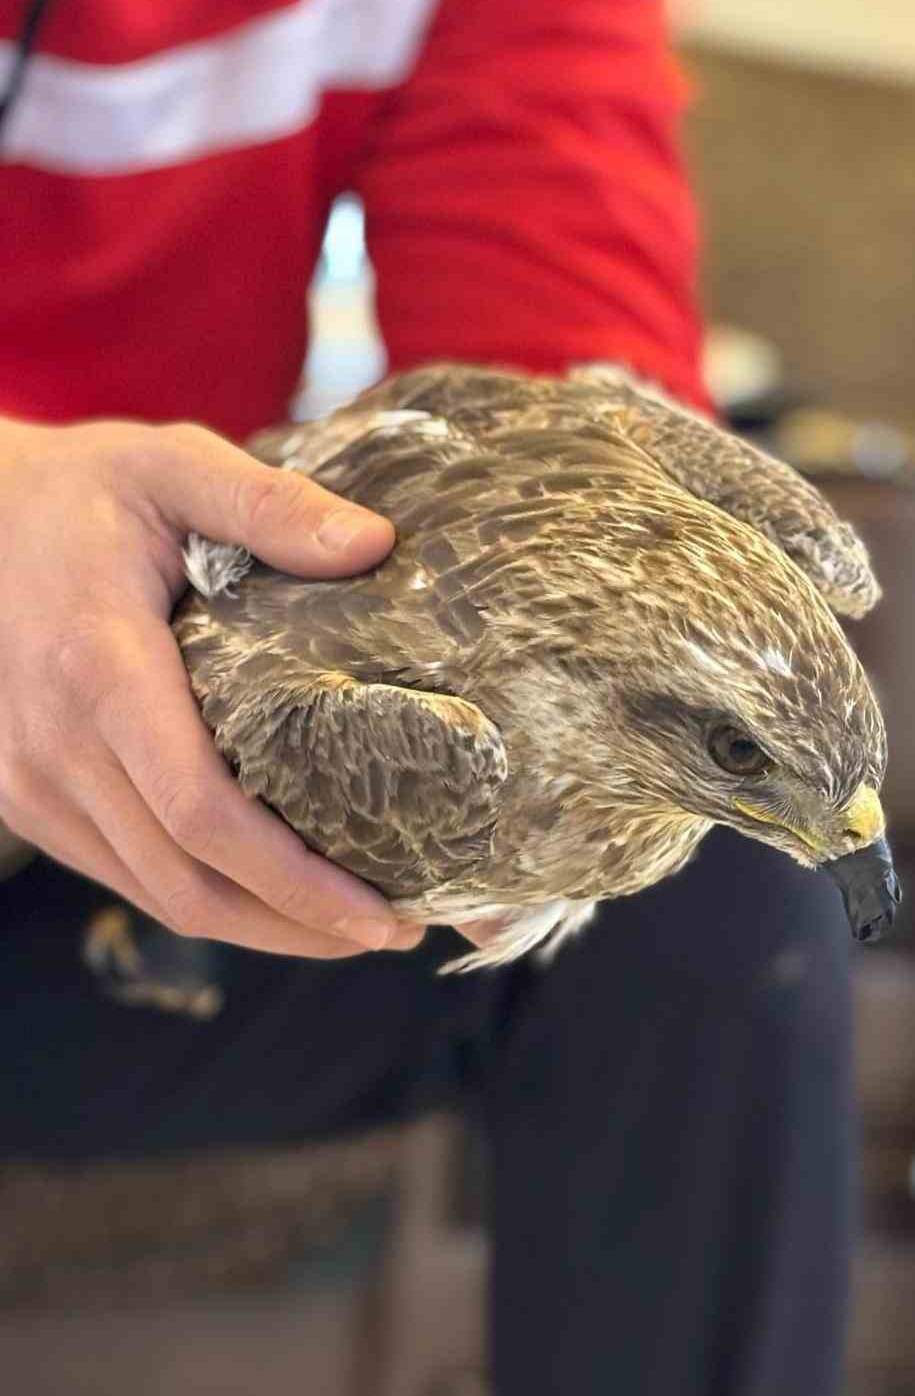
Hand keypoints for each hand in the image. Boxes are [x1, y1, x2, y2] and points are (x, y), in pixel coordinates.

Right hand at [0, 417, 427, 956]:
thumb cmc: (80, 491)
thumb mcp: (172, 465)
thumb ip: (269, 505)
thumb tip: (375, 545)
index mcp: (100, 669)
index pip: (203, 814)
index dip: (296, 883)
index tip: (381, 912)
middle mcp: (56, 745)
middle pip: (188, 883)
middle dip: (298, 927)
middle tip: (396, 930)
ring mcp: (32, 782)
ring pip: (158, 896)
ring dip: (260, 927)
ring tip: (352, 924)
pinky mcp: (30, 796)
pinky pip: (127, 874)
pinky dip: (209, 898)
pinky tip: (275, 893)